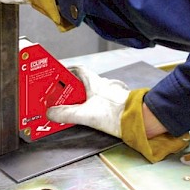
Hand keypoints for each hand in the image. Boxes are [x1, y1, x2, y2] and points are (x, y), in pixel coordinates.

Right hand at [46, 66, 189, 162]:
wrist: (138, 120)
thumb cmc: (117, 113)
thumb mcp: (85, 114)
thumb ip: (66, 114)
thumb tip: (51, 113)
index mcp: (94, 81)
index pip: (78, 69)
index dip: (66, 71)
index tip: (57, 76)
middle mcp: (104, 84)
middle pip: (84, 81)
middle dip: (72, 88)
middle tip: (62, 97)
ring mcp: (112, 92)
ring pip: (94, 91)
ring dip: (83, 97)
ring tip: (74, 107)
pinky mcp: (117, 102)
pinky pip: (102, 99)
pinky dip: (94, 104)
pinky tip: (91, 113)